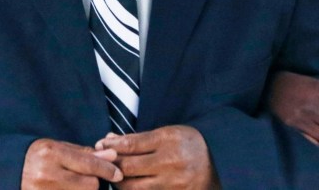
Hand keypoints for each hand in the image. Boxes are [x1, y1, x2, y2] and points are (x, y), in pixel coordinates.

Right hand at [21, 138, 122, 189]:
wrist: (6, 171)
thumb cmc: (35, 157)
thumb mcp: (57, 147)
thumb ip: (84, 153)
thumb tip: (112, 155)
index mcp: (51, 153)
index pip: (89, 164)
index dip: (107, 170)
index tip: (118, 173)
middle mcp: (47, 173)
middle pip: (89, 185)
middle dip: (95, 183)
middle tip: (90, 180)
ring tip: (76, 184)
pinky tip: (71, 189)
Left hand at [95, 126, 219, 188]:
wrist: (219, 164)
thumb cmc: (188, 145)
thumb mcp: (168, 133)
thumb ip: (138, 139)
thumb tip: (108, 140)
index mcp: (168, 140)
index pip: (131, 144)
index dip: (111, 146)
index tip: (99, 145)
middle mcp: (170, 162)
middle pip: (128, 167)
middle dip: (111, 165)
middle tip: (103, 162)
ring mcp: (172, 183)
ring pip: (133, 187)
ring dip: (119, 181)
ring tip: (115, 175)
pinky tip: (129, 184)